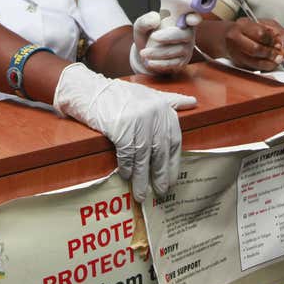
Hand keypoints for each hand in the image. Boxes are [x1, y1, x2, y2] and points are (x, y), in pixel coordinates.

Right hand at [52, 63, 196, 199]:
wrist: (90, 90)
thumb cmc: (118, 95)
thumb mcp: (148, 94)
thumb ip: (171, 99)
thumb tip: (193, 102)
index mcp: (162, 107)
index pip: (174, 140)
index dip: (173, 162)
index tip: (172, 178)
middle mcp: (153, 114)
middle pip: (160, 151)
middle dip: (160, 174)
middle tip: (161, 191)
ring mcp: (137, 121)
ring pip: (143, 156)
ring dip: (142, 177)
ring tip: (141, 193)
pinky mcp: (121, 127)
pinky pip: (127, 153)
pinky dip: (127, 167)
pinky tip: (126, 176)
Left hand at [130, 10, 196, 75]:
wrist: (146, 54)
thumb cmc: (147, 35)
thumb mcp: (142, 26)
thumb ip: (145, 21)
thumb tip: (155, 20)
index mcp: (180, 19)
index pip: (192, 16)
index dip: (194, 17)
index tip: (191, 19)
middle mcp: (187, 33)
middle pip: (185, 34)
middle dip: (169, 36)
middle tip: (153, 36)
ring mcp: (187, 48)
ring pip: (178, 50)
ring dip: (159, 52)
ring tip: (143, 53)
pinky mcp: (182, 61)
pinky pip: (174, 63)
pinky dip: (160, 63)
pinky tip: (149, 62)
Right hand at [223, 19, 283, 70]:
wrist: (228, 35)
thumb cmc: (249, 29)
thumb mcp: (266, 24)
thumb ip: (279, 32)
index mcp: (243, 24)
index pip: (260, 33)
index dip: (272, 40)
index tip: (278, 43)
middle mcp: (235, 38)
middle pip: (255, 49)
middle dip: (271, 54)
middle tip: (279, 55)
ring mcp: (234, 52)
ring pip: (254, 62)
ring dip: (269, 63)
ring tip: (276, 61)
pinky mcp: (237, 62)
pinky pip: (253, 68)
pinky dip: (264, 67)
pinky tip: (269, 64)